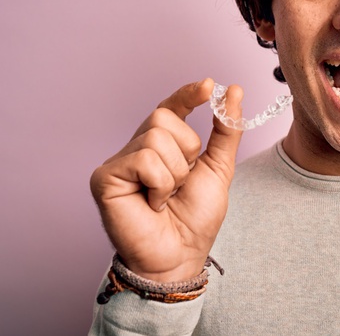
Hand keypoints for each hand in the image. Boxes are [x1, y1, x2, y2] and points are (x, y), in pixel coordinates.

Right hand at [90, 78, 242, 281]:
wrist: (181, 254)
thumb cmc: (195, 217)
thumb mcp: (218, 167)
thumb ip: (226, 130)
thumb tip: (235, 90)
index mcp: (162, 143)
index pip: (171, 106)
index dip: (188, 94)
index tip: (210, 85)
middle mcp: (137, 147)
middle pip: (164, 117)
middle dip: (187, 150)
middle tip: (181, 182)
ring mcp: (118, 161)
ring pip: (156, 138)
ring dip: (175, 173)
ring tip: (166, 197)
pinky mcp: (104, 176)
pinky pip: (145, 160)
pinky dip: (160, 184)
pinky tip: (153, 204)